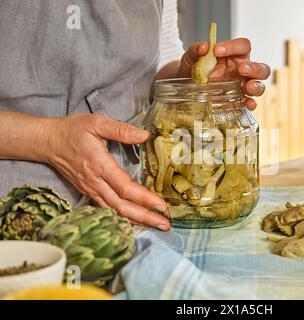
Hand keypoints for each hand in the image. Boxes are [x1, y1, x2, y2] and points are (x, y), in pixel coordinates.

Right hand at [42, 113, 169, 229]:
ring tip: (156, 225)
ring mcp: (90, 189)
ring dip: (135, 220)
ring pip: (114, 211)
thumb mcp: (97, 123)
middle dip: (145, 217)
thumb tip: (145, 136)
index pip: (125, 187)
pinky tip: (135, 221)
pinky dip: (122, 217)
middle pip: (121, 206)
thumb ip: (121, 130)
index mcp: (99, 165)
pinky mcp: (87, 192)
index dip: (144, 198)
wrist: (47, 141)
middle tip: (165, 224)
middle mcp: (94, 182)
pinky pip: (106, 209)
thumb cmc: (73, 130)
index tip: (161, 206)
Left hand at [178, 38, 270, 109]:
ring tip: (247, 87)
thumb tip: (204, 47)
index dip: (234, 46)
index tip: (217, 51)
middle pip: (260, 67)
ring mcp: (242, 86)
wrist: (185, 86)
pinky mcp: (237, 100)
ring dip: (256, 85)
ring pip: (259, 85)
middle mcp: (242, 70)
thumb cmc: (192, 68)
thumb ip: (195, 50)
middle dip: (254, 68)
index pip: (243, 46)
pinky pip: (249, 102)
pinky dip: (250, 103)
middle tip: (242, 68)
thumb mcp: (190, 58)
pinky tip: (247, 104)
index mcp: (234, 55)